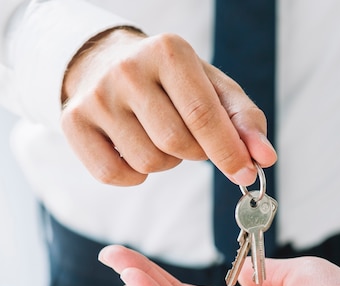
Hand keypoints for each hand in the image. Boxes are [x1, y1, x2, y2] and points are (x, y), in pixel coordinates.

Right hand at [61, 28, 275, 185]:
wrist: (111, 65)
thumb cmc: (174, 82)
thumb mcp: (216, 89)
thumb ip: (245, 122)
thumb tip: (264, 158)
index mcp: (169, 52)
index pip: (204, 115)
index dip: (229, 152)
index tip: (247, 174)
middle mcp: (127, 70)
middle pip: (176, 143)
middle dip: (196, 153)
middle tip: (192, 138)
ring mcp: (96, 96)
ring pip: (148, 163)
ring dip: (166, 162)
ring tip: (160, 135)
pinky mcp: (73, 122)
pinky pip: (115, 176)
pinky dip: (135, 175)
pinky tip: (135, 148)